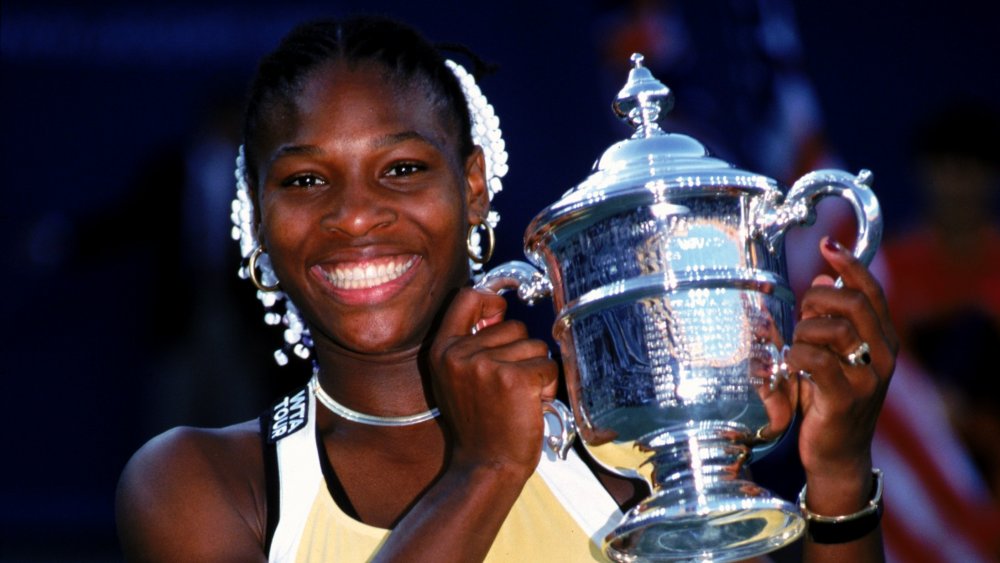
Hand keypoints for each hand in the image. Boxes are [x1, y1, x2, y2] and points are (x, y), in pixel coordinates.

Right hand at [428, 287, 558, 479]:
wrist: (485, 467)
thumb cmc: (478, 427)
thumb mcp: (455, 380)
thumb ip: (469, 345)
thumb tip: (497, 309)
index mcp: (442, 351)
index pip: (466, 298)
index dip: (489, 302)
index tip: (499, 316)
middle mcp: (459, 354)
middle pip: (513, 325)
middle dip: (522, 352)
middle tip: (509, 385)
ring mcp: (486, 365)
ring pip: (535, 346)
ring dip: (536, 371)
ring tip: (519, 397)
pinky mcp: (514, 379)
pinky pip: (547, 366)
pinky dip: (548, 386)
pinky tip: (532, 404)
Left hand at [789, 238, 897, 502]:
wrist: (837, 454)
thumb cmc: (828, 399)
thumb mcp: (832, 353)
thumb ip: (830, 319)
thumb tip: (824, 279)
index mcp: (883, 340)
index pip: (871, 291)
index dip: (850, 264)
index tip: (828, 244)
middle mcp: (883, 355)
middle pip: (852, 302)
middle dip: (816, 300)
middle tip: (801, 316)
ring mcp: (868, 378)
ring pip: (832, 329)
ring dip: (803, 332)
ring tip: (797, 349)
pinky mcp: (846, 398)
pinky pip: (816, 360)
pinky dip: (796, 356)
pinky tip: (790, 366)